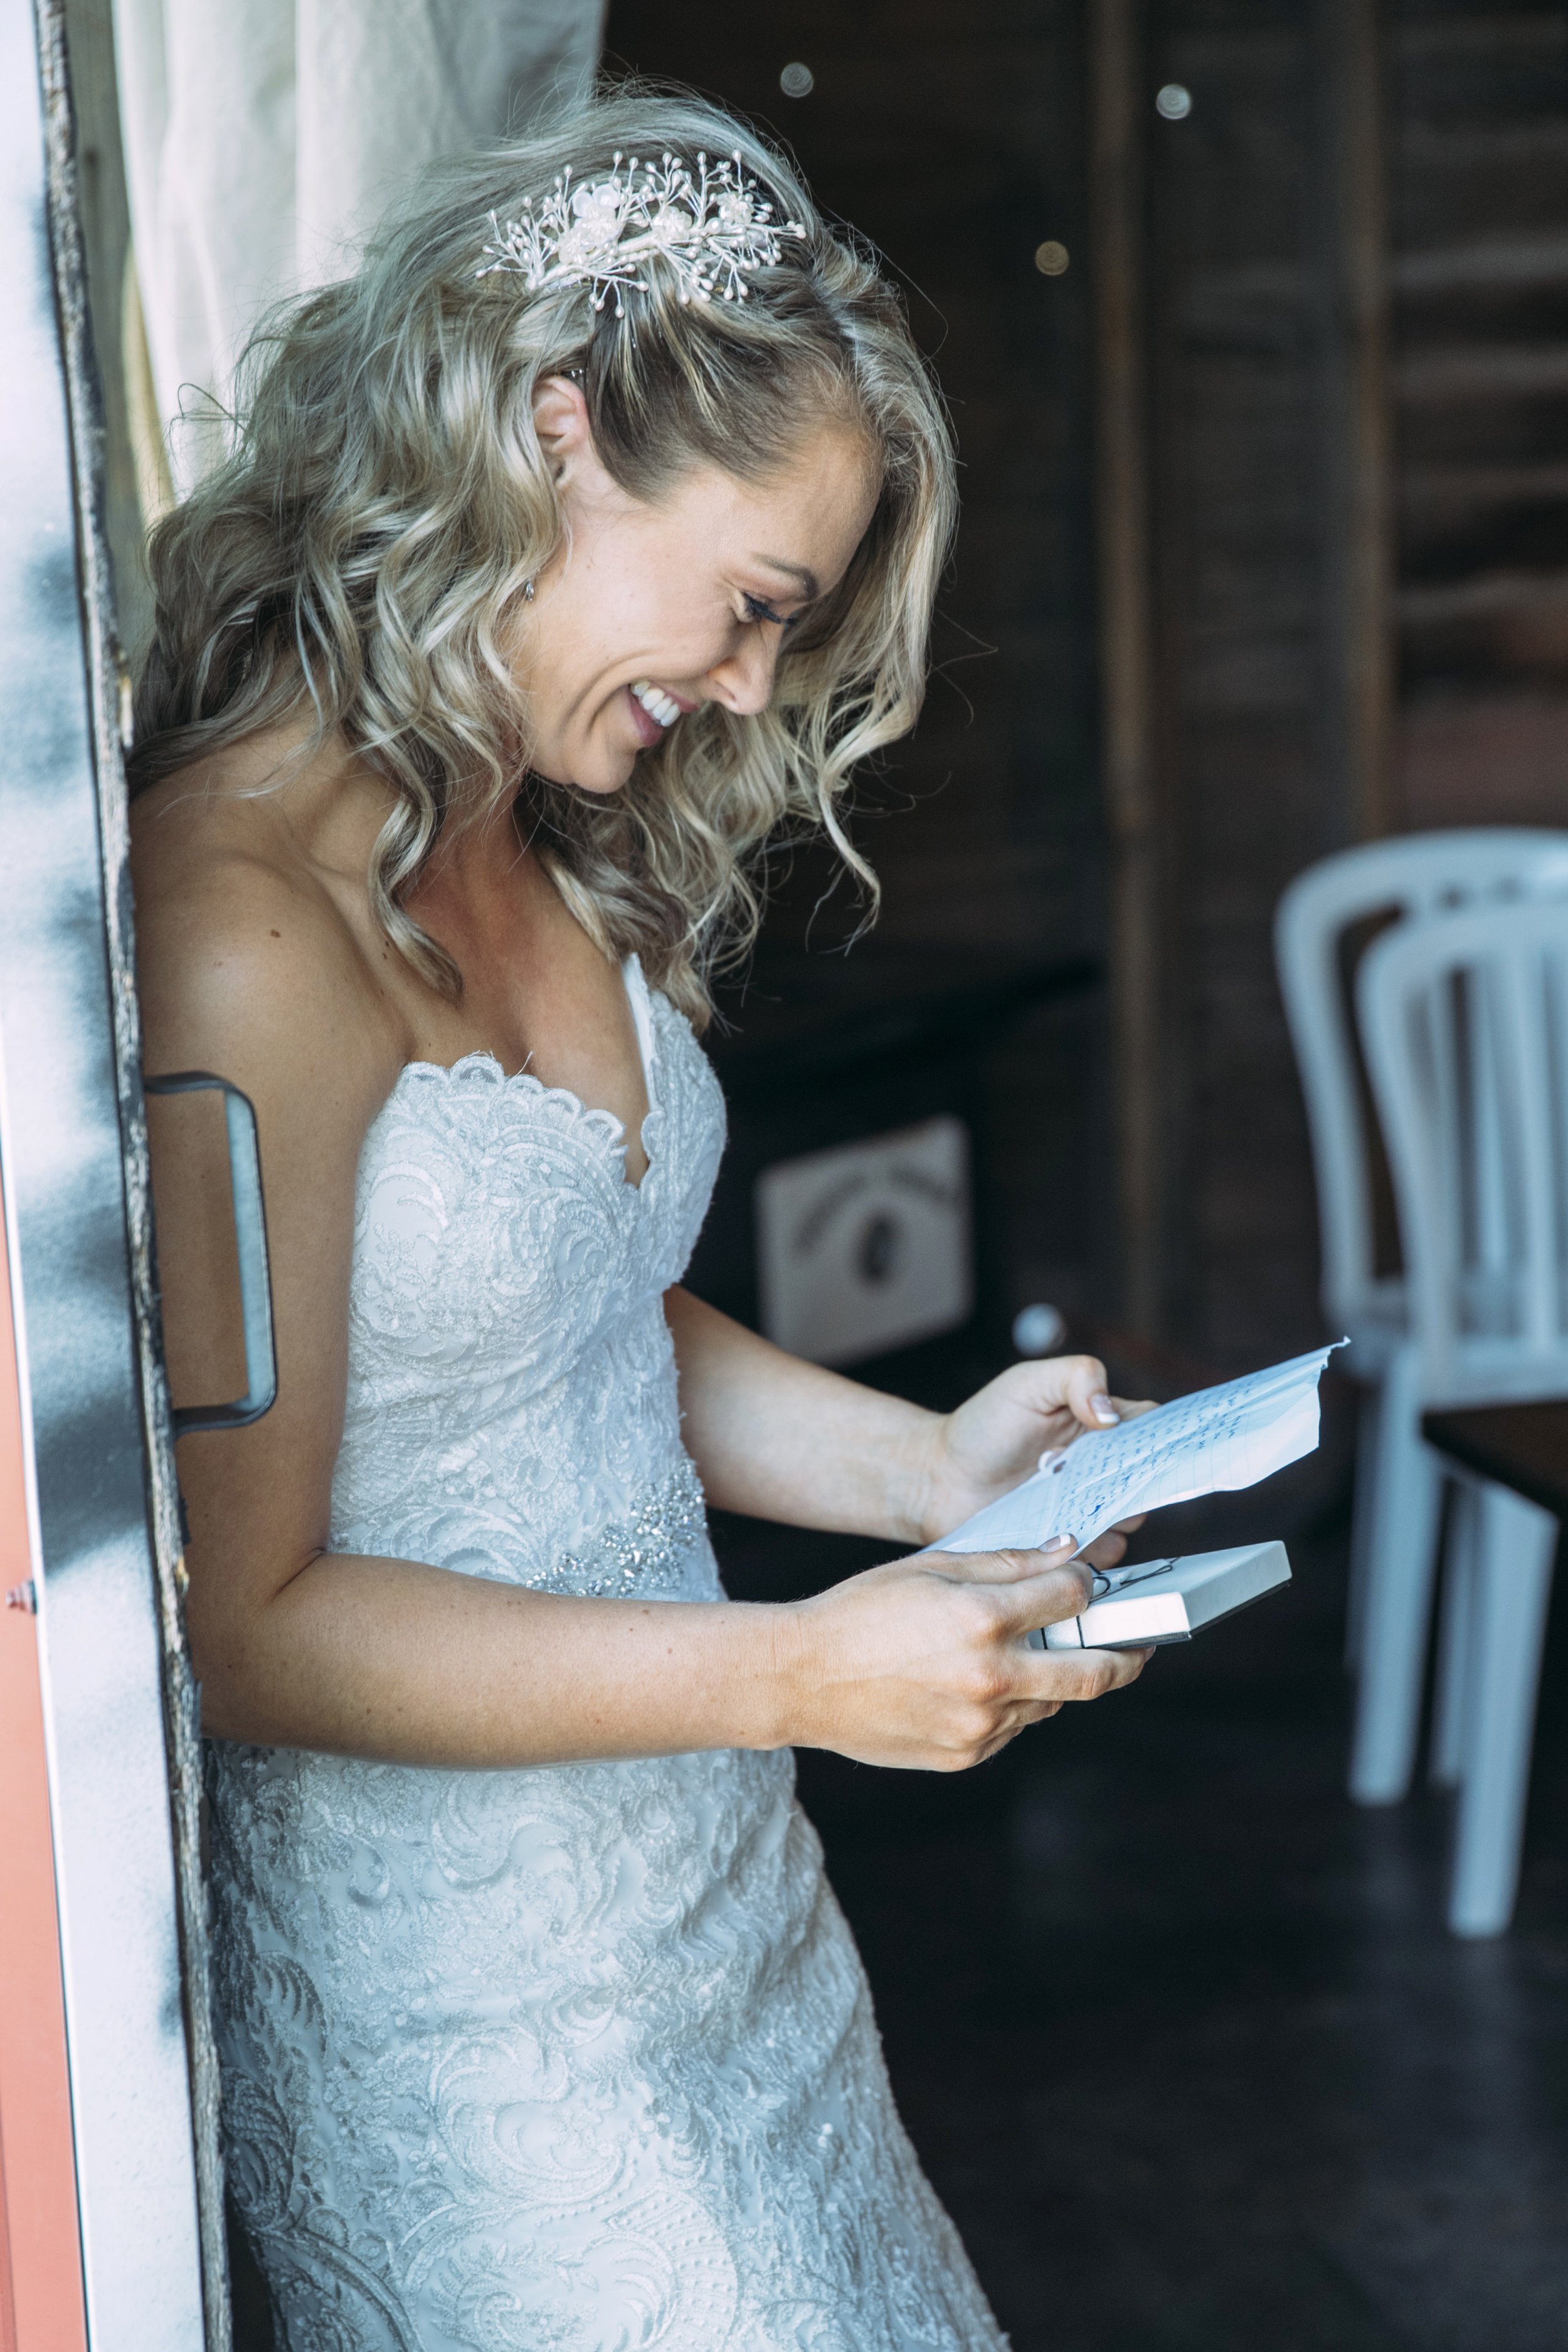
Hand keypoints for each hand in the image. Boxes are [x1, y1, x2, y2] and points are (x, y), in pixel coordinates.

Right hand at [782, 1537, 1149, 1770]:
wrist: (802, 1680)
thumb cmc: (861, 1612)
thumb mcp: (932, 1567)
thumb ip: (1005, 1563)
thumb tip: (1068, 1554)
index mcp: (983, 1618)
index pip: (1074, 1598)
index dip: (1089, 1584)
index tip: (1092, 1583)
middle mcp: (991, 1677)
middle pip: (1094, 1672)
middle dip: (1126, 1656)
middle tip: (1141, 1647)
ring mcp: (981, 1724)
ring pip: (1052, 1701)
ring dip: (1058, 1678)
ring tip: (1042, 1658)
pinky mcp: (966, 1754)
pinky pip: (1014, 1728)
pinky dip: (1015, 1705)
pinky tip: (986, 1685)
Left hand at [907, 1354, 1154, 1555]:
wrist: (940, 1479)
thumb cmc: (983, 1426)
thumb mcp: (1027, 1383)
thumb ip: (1077, 1378)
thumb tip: (1112, 1415)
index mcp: (1102, 1423)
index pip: (1153, 1428)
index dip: (1161, 1436)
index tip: (1151, 1447)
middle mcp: (1104, 1468)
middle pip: (1150, 1479)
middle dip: (1130, 1480)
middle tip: (1089, 1476)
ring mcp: (1090, 1508)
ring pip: (1131, 1520)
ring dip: (1107, 1515)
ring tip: (1061, 1503)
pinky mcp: (1074, 1545)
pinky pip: (1104, 1555)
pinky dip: (1088, 1547)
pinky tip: (1056, 1533)